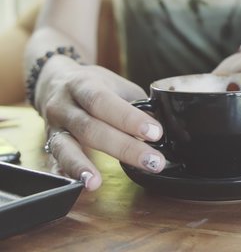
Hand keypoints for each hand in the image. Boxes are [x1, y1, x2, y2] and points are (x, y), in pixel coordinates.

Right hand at [36, 57, 166, 190]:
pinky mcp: (49, 143)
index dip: (129, 119)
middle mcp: (64, 105)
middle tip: (153, 162)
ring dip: (82, 167)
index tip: (156, 133)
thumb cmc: (95, 86)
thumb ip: (138, 105)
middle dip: (124, 148)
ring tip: (96, 183)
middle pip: (90, 128)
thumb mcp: (117, 86)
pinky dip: (68, 174)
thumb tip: (165, 128)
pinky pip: (55, 161)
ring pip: (66, 147)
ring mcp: (54, 126)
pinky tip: (81, 185)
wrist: (53, 81)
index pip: (105, 101)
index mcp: (84, 85)